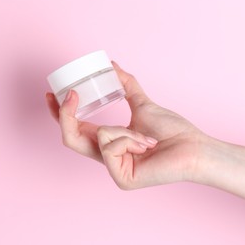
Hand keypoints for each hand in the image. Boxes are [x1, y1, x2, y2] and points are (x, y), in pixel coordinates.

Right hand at [46, 61, 207, 188]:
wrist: (192, 147)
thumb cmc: (172, 131)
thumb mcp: (143, 104)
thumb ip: (126, 86)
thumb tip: (112, 65)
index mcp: (107, 141)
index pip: (74, 129)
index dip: (58, 113)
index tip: (52, 92)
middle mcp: (106, 156)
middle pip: (69, 137)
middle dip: (65, 114)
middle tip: (71, 94)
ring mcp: (112, 169)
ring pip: (98, 136)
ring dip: (124, 130)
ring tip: (147, 137)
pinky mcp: (121, 178)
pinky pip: (111, 147)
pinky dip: (130, 139)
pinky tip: (147, 146)